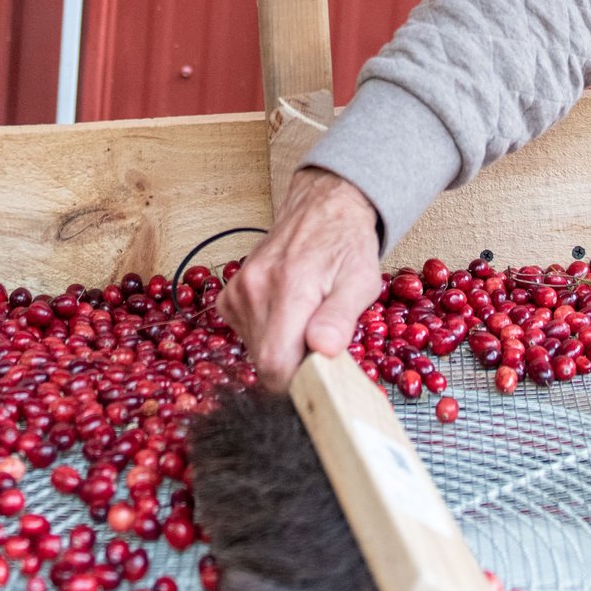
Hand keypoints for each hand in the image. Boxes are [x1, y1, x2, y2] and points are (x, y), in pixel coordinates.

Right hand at [219, 167, 383, 393]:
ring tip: (306, 323)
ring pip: (254, 351)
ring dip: (282, 350)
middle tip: (321, 345)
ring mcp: (238, 291)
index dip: (299, 383)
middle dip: (294, 367)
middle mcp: (254, 289)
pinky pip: (245, 334)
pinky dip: (267, 335)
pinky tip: (287, 315)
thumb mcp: (361, 280)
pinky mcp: (229, 295)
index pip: (276, 364)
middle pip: (265, 362)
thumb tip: (323, 349)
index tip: (321, 375)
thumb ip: (340, 316)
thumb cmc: (347, 244)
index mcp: (289, 287)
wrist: (322, 207)